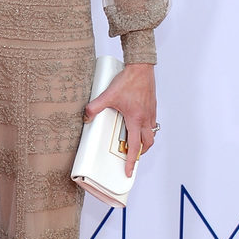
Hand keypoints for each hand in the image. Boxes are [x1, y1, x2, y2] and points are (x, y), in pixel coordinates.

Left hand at [84, 63, 156, 178]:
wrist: (141, 67)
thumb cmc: (128, 80)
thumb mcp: (108, 95)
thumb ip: (94, 107)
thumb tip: (86, 117)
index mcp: (135, 119)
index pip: (134, 147)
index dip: (131, 161)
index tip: (129, 171)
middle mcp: (146, 118)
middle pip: (147, 143)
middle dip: (140, 153)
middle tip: (132, 156)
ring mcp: (150, 112)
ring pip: (151, 133)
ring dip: (144, 141)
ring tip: (135, 142)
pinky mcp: (152, 106)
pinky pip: (152, 123)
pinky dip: (146, 128)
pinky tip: (137, 123)